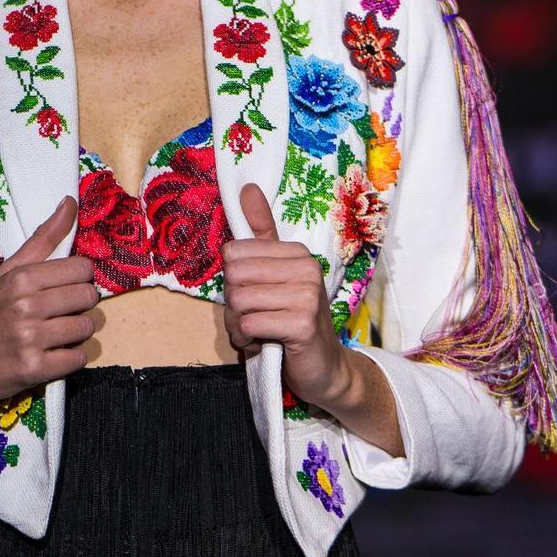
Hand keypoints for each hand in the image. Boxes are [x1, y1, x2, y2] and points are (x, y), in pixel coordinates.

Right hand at [0, 194, 96, 407]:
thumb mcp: (8, 271)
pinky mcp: (34, 370)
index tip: (64, 287)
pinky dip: (71, 358)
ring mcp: (30, 339)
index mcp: (22, 278)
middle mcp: (26, 306)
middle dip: (80, 305)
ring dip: (77, 332)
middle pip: (89, 297)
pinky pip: (78, 359)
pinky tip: (53, 354)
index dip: (79, 278)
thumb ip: (43, 238)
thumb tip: (71, 202)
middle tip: (59, 312)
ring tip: (55, 333)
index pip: (83, 268)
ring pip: (87, 328)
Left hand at [222, 182, 350, 408]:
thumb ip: (260, 233)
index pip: (233, 253)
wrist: (324, 368)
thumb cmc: (291, 320)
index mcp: (296, 253)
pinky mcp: (303, 324)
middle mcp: (306, 267)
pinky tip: (266, 345)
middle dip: (234, 306)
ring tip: (260, 332)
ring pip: (238, 302)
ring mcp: (307, 295)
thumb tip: (247, 188)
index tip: (256, 296)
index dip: (234, 281)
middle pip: (233, 276)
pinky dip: (248, 340)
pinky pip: (249, 325)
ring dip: (239, 326)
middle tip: (256, 318)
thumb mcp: (274, 275)